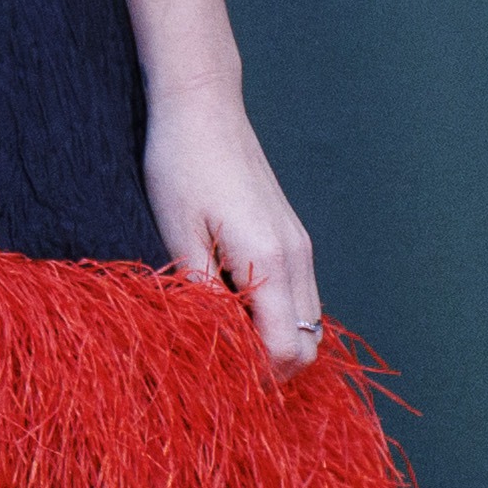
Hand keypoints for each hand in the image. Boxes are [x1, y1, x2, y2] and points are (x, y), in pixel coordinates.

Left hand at [146, 94, 318, 366]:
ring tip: (223, 339)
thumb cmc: (181, 166)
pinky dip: (277, 316)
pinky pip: (299, 296)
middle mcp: (298, 258)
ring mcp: (301, 246)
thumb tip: (215, 349)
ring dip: (274, 341)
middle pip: (308, 344)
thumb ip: (202, 297)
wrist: (202, 107)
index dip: (257, 377)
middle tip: (219, 367)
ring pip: (307, 322)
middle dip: (271, 367)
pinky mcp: (293, 236)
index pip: (287, 350)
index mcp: (272, 262)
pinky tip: (234, 308)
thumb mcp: (179, 236)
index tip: (217, 381)